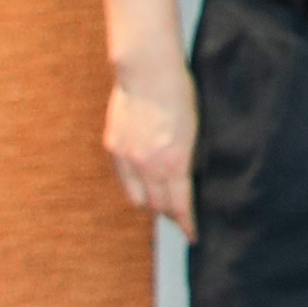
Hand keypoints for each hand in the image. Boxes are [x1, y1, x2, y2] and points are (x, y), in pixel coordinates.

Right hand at [104, 65, 196, 237]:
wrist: (149, 71)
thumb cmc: (180, 94)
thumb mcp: (194, 130)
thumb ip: (187, 158)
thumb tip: (187, 178)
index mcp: (175, 162)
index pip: (180, 206)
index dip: (187, 224)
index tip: (193, 235)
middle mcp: (149, 166)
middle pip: (158, 206)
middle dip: (170, 214)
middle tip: (178, 216)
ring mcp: (128, 158)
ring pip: (137, 198)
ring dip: (150, 202)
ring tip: (159, 200)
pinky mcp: (113, 148)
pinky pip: (124, 179)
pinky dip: (134, 184)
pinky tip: (142, 179)